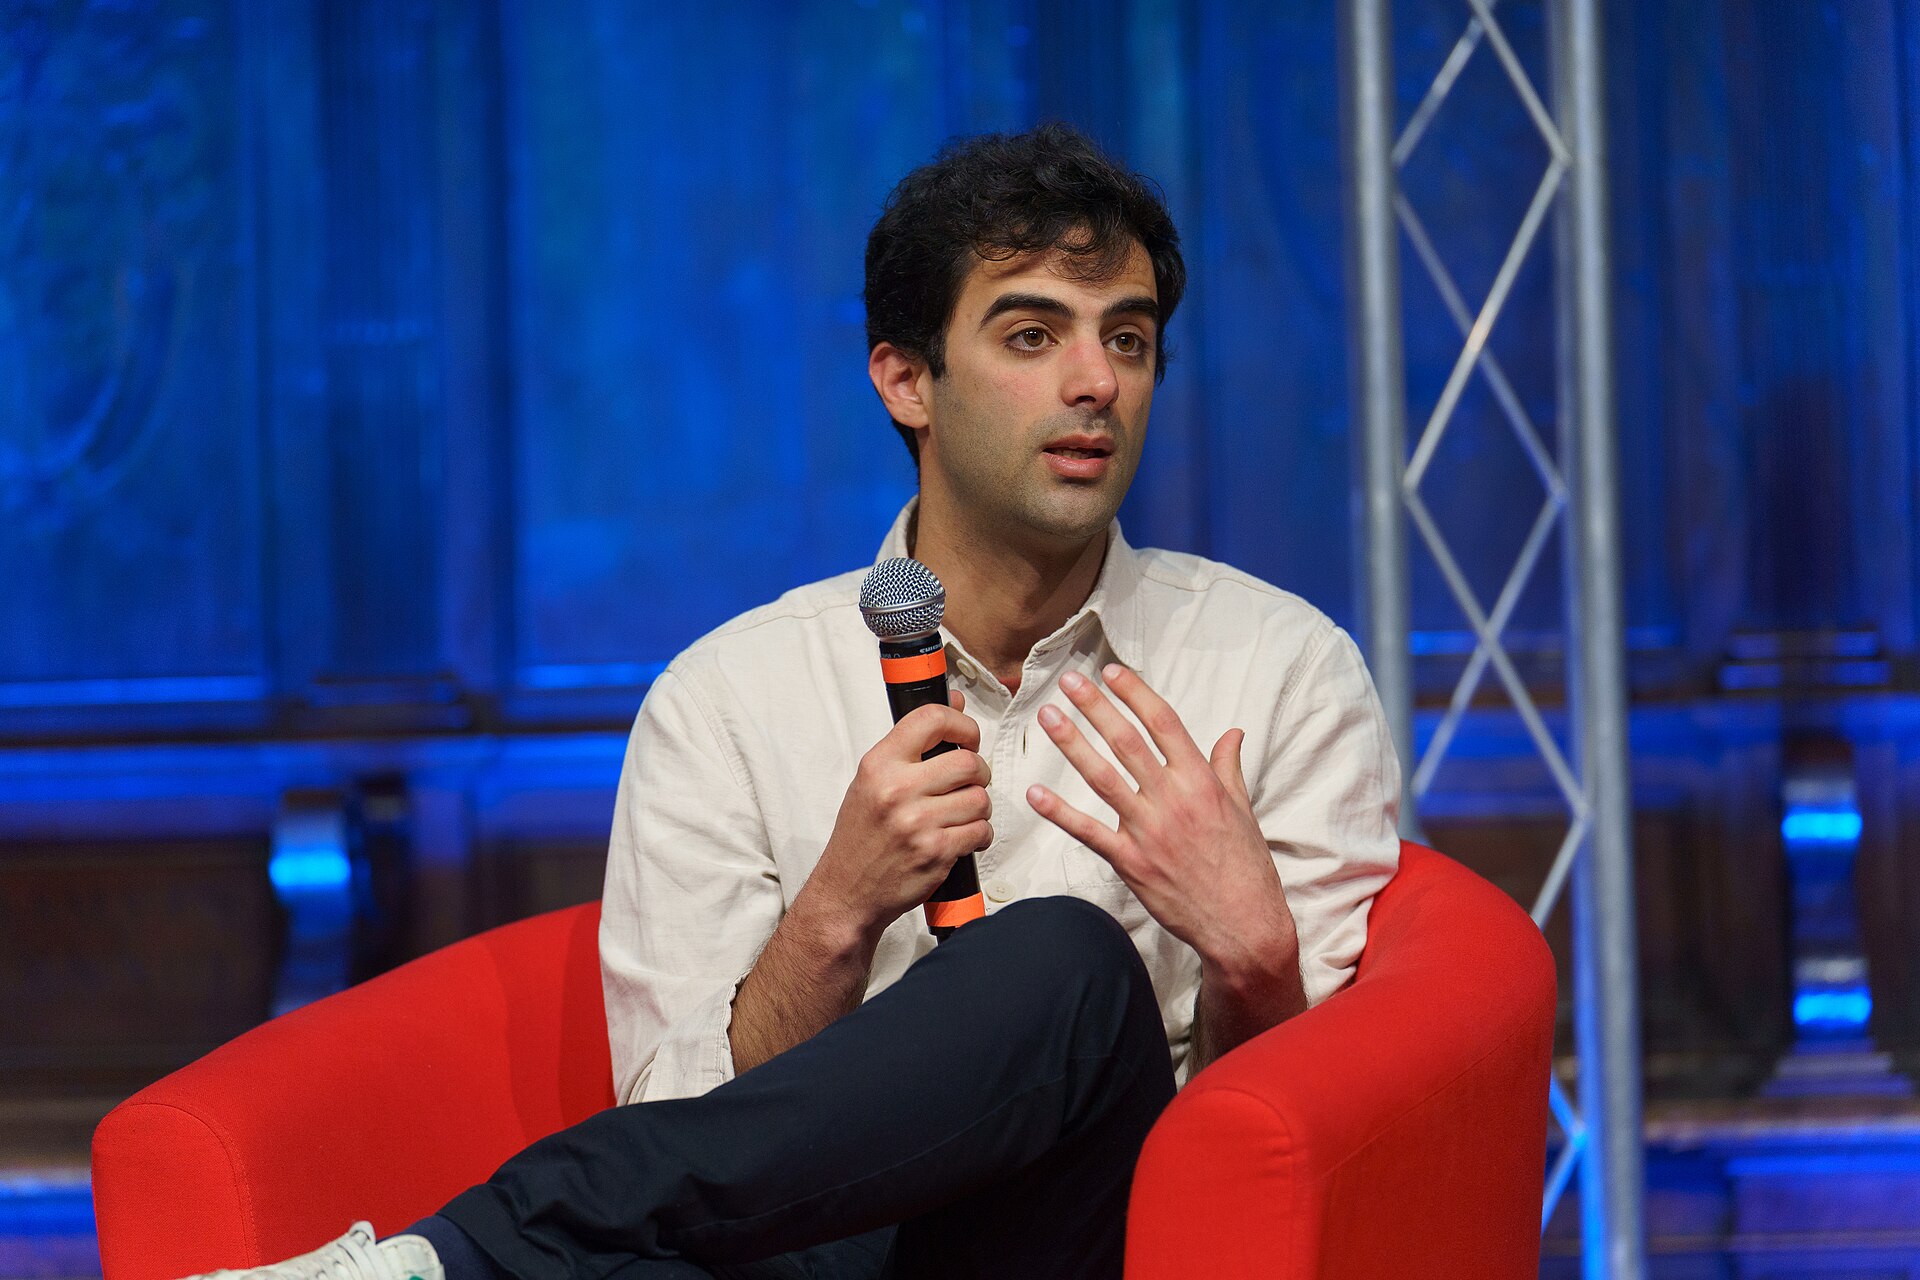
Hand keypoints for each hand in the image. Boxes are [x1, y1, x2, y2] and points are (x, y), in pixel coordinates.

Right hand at [809, 690, 990, 942]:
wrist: (846, 892)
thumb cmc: (860, 836)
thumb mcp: (873, 781)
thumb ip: (912, 744)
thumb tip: (954, 702)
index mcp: (879, 764)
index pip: (931, 719)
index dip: (962, 723)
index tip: (967, 736)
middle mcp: (896, 789)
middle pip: (968, 762)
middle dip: (979, 772)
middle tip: (969, 782)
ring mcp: (917, 822)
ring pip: (980, 799)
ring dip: (979, 807)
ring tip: (962, 814)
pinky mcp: (935, 852)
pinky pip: (980, 831)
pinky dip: (979, 835)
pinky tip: (961, 837)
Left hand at [1025, 665, 1296, 974]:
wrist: (1244, 925)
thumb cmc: (1246, 867)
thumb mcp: (1243, 810)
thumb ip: (1228, 768)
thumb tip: (1232, 733)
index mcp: (1202, 782)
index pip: (1164, 724)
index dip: (1136, 694)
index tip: (1112, 672)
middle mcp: (1174, 800)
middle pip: (1128, 742)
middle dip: (1095, 707)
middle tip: (1069, 681)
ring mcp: (1149, 832)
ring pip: (1103, 778)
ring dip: (1073, 744)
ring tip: (1049, 717)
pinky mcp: (1131, 863)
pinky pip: (1089, 832)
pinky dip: (1060, 813)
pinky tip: (1035, 793)